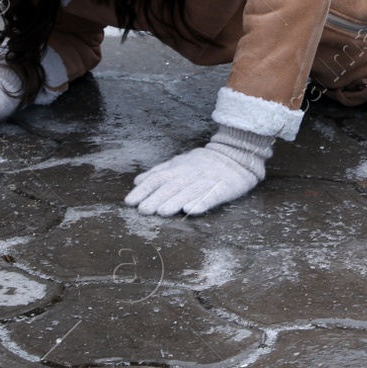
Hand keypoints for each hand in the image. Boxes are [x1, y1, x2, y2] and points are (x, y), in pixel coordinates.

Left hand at [125, 125, 273, 215]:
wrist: (236, 155)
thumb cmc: (204, 162)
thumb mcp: (179, 162)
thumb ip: (159, 172)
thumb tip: (138, 181)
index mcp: (178, 168)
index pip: (157, 178)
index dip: (143, 190)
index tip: (130, 202)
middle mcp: (189, 174)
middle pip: (171, 186)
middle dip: (156, 198)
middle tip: (143, 210)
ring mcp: (206, 181)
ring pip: (188, 192)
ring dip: (174, 201)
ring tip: (162, 212)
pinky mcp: (222, 188)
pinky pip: (211, 195)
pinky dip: (201, 202)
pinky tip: (191, 210)